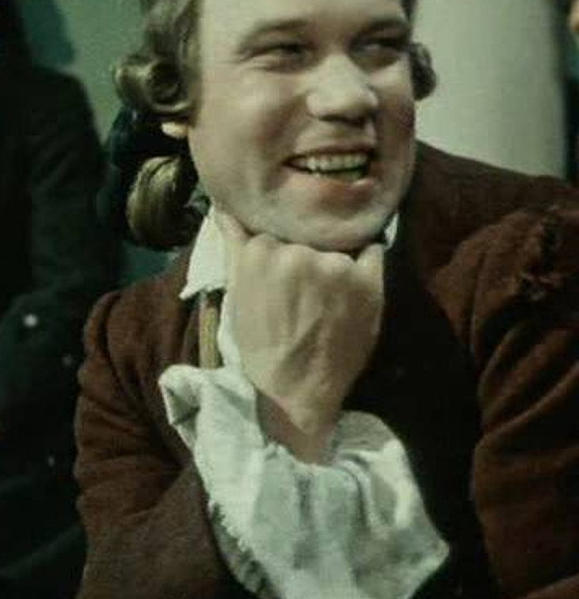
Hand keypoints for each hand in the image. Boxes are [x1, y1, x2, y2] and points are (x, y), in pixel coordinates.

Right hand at [216, 211, 383, 459]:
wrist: (298, 391)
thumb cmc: (261, 346)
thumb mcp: (237, 296)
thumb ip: (234, 246)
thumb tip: (225, 208)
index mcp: (261, 252)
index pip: (273, 234)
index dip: (277, 255)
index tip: (278, 277)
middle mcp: (301, 253)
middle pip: (304, 239)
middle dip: (304, 255)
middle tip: (303, 288)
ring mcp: (338, 266)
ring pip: (335, 246)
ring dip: (332, 261)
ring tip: (328, 293)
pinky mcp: (370, 280)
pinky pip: (372, 252)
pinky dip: (365, 261)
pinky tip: (355, 282)